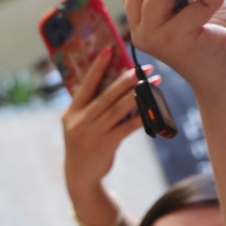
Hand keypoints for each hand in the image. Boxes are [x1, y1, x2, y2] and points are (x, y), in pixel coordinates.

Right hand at [64, 49, 153, 198]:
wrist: (79, 176)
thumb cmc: (83, 145)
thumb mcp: (78, 125)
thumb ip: (91, 108)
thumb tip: (120, 87)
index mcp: (71, 113)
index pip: (86, 85)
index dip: (98, 66)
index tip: (110, 49)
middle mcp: (80, 121)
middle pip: (106, 95)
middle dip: (127, 79)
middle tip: (144, 69)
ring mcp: (92, 134)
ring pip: (119, 109)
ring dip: (139, 94)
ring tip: (154, 83)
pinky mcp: (106, 145)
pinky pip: (127, 127)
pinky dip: (141, 117)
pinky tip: (154, 108)